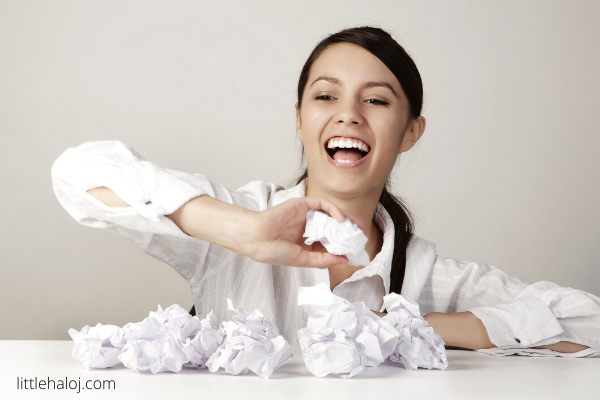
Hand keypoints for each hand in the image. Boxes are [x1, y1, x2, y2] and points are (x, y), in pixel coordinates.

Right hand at [242, 196, 364, 267]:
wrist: (256, 238)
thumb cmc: (272, 251)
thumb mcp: (302, 259)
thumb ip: (323, 259)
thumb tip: (344, 259)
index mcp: (305, 242)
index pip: (329, 242)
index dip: (342, 246)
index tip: (354, 250)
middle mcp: (307, 227)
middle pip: (332, 227)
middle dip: (347, 231)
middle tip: (360, 236)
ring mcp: (305, 215)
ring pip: (330, 214)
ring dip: (345, 219)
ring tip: (357, 227)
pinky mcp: (303, 204)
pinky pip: (322, 204)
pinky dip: (334, 210)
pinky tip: (341, 220)